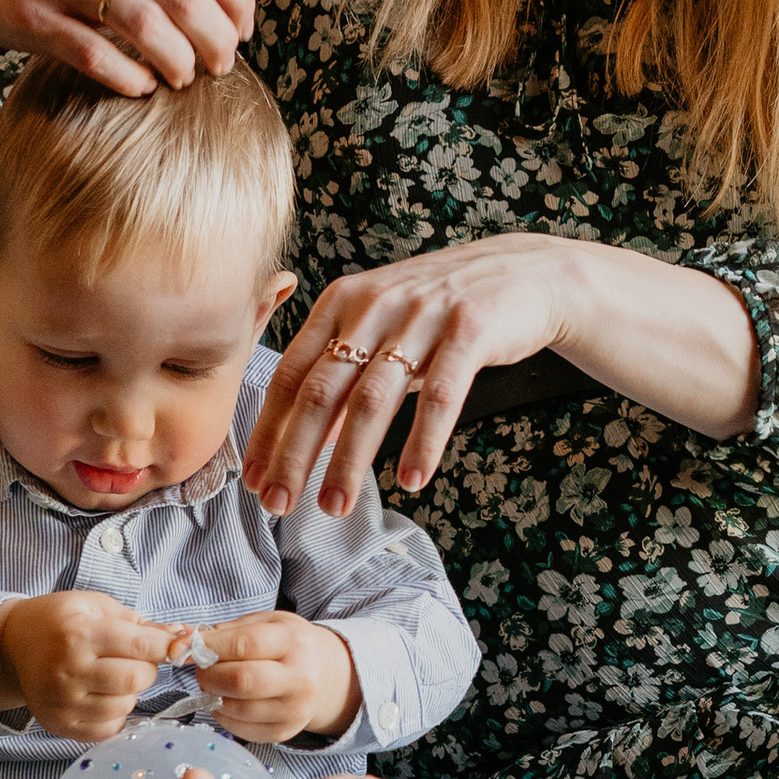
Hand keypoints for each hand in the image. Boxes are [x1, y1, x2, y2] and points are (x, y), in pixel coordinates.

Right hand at [0, 0, 264, 97]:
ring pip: (147, 27)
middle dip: (217, 41)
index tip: (241, 31)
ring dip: (178, 62)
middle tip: (220, 65)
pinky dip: (128, 77)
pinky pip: (95, 56)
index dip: (240, 3)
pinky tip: (140, 86)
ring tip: (183, 78)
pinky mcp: (32, 20)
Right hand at [0, 591, 178, 741]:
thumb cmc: (58, 620)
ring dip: (129, 692)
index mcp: (79, 635)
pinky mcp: (60, 725)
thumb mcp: (95, 606)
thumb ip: (140, 623)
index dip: (167, 646)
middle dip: (146, 669)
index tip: (175, 646)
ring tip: (111, 676)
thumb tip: (184, 637)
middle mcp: (69, 672)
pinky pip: (108, 727)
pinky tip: (101, 695)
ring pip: (125, 706)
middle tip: (133, 659)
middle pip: (137, 679)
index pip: (142, 646)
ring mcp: (62, 703)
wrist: (12, 646)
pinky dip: (115, 713)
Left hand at [184, 613, 356, 743]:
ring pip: (237, 708)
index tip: (186, 647)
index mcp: (294, 643)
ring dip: (213, 696)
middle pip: (240, 681)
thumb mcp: (266, 623)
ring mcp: (295, 710)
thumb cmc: (287, 644)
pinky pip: (240, 728)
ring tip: (216, 683)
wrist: (324, 674)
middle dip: (208, 675)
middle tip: (203, 669)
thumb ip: (227, 631)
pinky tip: (227, 700)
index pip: (244, 645)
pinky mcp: (284, 732)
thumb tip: (182, 644)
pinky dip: (223, 714)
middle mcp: (300, 678)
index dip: (208, 647)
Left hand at [244, 233, 587, 515]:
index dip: (268, 430)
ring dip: (349, 460)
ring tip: (335, 505)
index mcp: (342, 302)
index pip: (291, 374)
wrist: (525, 273)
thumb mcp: (383, 328)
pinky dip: (422, 443)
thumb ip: (344, 375)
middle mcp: (374, 305)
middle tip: (277, 503)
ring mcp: (422, 316)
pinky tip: (411, 481)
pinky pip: (441, 397)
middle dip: (294, 453)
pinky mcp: (470, 330)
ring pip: (374, 400)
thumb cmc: (443, 310)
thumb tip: (302, 441)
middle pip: (322, 391)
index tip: (254, 479)